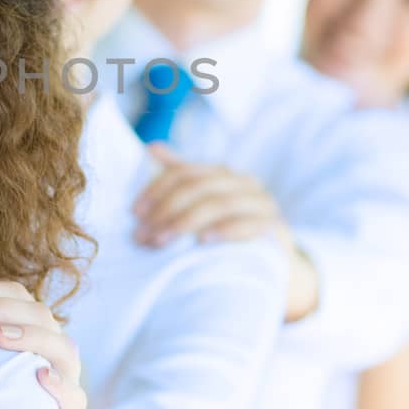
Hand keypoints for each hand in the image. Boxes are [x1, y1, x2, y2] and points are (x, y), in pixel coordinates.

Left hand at [133, 144, 318, 319]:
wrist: (274, 261)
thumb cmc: (229, 231)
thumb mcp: (203, 205)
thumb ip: (180, 177)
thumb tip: (152, 147)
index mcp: (224, 174)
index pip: (184, 173)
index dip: (156, 189)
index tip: (135, 213)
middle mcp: (244, 182)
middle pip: (199, 188)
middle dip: (166, 211)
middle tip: (143, 235)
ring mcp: (262, 203)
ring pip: (219, 204)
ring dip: (186, 223)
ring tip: (162, 241)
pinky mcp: (274, 226)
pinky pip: (249, 224)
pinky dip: (224, 230)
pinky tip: (202, 241)